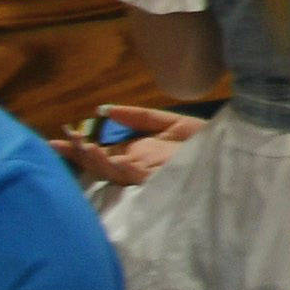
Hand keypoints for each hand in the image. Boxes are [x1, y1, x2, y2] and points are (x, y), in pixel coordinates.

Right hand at [59, 103, 202, 189]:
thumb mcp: (170, 123)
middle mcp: (139, 166)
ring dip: (96, 161)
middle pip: (101, 164)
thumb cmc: (205, 140)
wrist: (236, 150)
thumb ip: (138, 116)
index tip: (54, 140)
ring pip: (116, 173)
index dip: (78, 147)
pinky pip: (140, 177)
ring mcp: (150, 175)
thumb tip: (102, 110)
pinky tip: (111, 159)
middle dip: (79, 154)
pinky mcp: (164, 180)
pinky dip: (123, 169)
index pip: (100, 152)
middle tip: (57, 143)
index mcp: (138, 153)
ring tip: (81, 147)